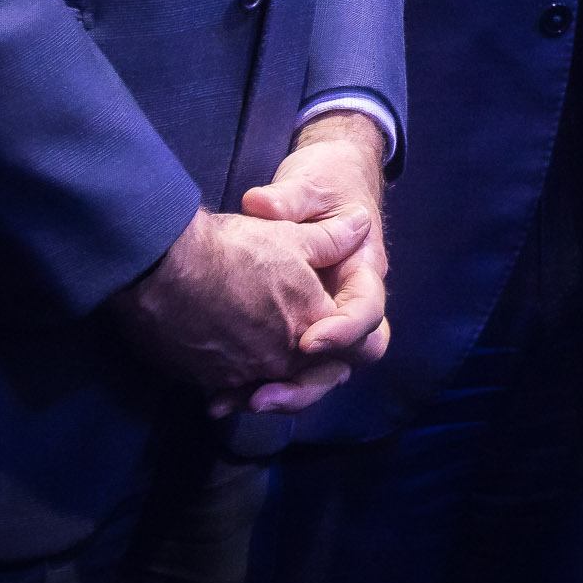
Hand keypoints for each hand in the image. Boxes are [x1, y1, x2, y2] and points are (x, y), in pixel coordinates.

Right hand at [112, 197, 375, 417]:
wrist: (163, 267)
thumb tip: (362, 223)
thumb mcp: (291, 235)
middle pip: (306, 372)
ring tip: (252, 359)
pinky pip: (228, 389)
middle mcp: (284, 358)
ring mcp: (245, 373)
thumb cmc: (232, 248)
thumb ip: (332, 238)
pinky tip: (222, 371)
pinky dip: (229, 383)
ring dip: (264, 377)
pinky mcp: (208, 380)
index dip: (341, 334)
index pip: (347, 344)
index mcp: (313, 324)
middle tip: (293, 346)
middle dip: (304, 362)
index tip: (327, 325)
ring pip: (266, 382)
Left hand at [232, 110, 393, 412]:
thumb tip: (263, 204)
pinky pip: (284, 371)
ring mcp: (323, 324)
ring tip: (235, 402)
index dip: (343, 331)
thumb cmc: (326, 180)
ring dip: (281, 395)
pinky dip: (254, 388)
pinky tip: (216, 398)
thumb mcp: (311, 182)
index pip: (366, 311)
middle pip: (346, 361)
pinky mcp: (295, 333)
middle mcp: (348, 308)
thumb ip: (291, 198)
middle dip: (307, 384)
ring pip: (314, 376)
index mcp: (362, 272)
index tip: (308, 341)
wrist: (324, 186)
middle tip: (264, 394)